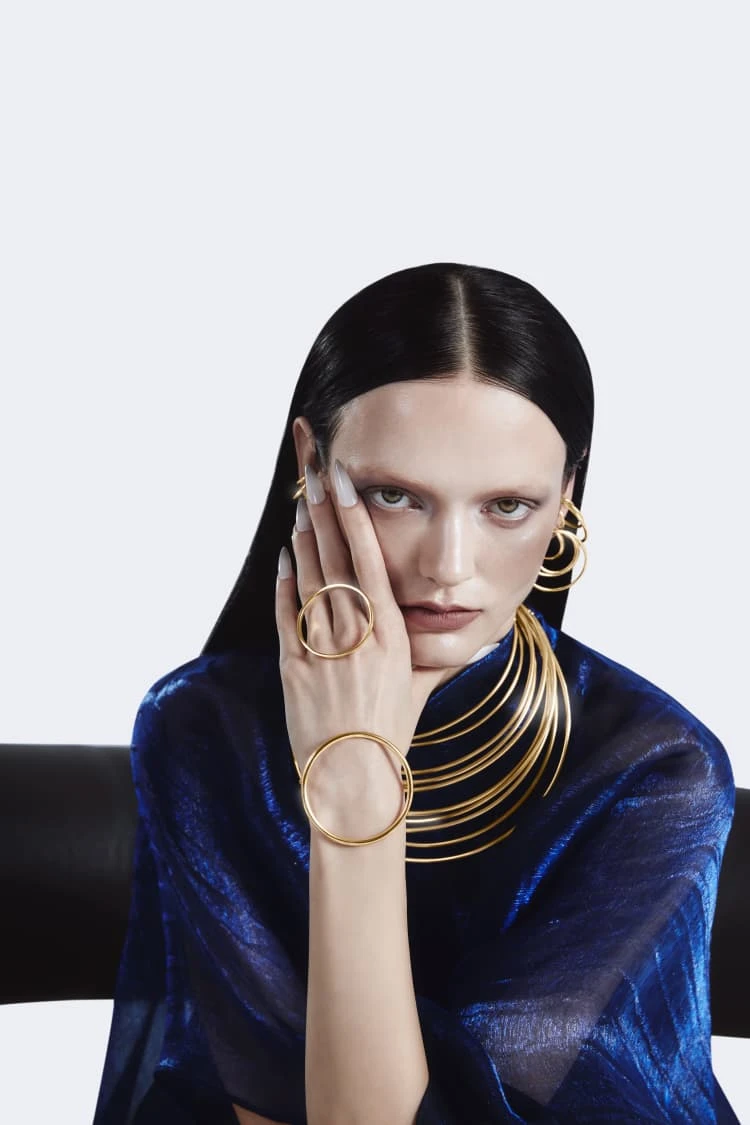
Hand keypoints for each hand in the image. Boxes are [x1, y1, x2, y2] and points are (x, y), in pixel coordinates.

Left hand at [275, 460, 442, 833]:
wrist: (356, 780)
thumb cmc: (392, 734)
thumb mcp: (422, 687)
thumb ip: (439, 654)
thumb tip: (472, 637)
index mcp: (391, 635)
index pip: (370, 561)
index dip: (354, 517)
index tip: (345, 482)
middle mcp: (357, 635)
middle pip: (335, 558)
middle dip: (323, 510)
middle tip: (313, 472)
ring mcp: (322, 650)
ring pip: (308, 579)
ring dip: (303, 538)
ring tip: (301, 504)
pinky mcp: (292, 668)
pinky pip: (286, 614)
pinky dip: (284, 583)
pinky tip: (285, 557)